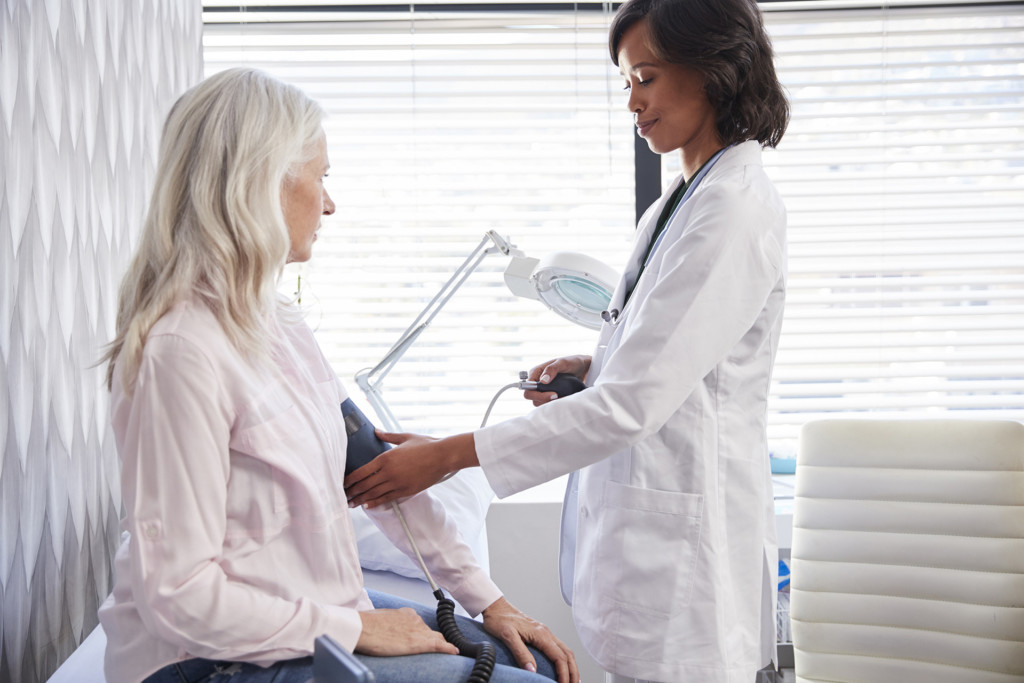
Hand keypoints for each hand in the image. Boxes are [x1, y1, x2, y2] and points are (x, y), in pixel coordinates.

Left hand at [343, 431, 476, 508]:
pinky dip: (376, 502)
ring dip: (361, 499)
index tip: (342, 483)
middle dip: (352, 492)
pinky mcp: (406, 491)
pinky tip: (368, 505)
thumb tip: (376, 431)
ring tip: (352, 503)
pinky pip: (387, 499)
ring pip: (374, 494)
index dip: (350, 480)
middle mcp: (389, 472)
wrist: (443, 456)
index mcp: (386, 458)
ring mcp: (397, 483)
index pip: (361, 472)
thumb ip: (387, 435)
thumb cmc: (425, 445)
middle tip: (343, 497)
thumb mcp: (405, 437)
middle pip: (365, 485)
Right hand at [356, 608, 458, 656]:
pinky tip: (454, 652)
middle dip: (433, 639)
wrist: (363, 628)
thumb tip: (385, 630)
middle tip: (436, 647)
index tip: (422, 638)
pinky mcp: (419, 643)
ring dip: (440, 645)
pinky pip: (439, 645)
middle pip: (430, 632)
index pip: (420, 624)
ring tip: (446, 652)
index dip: (423, 633)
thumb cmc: (366, 624)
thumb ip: (388, 623)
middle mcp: (415, 620)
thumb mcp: (380, 618)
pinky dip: (448, 649)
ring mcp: (418, 631)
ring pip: (436, 638)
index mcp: (406, 614)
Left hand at [482, 598, 578, 682]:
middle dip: (573, 672)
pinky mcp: (541, 634)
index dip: (564, 673)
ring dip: (571, 666)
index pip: (559, 657)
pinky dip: (564, 660)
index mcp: (541, 634)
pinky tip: (562, 668)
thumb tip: (531, 670)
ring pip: (565, 651)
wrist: (496, 607)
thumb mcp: (507, 636)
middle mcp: (546, 633)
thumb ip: (520, 652)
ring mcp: (545, 633)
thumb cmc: (499, 620)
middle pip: (567, 654)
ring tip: (572, 680)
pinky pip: (558, 648)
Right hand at [523, 355, 591, 406]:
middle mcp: (537, 382)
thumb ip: (552, 369)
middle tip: (558, 396)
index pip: (527, 388)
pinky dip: (556, 404)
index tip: (553, 394)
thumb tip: (542, 381)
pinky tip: (565, 398)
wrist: (584, 369)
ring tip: (563, 396)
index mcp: (536, 373)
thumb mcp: (563, 362)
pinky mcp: (551, 396)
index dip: (537, 394)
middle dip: (544, 399)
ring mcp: (544, 390)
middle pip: (532, 397)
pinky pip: (548, 404)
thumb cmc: (572, 362)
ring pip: (539, 403)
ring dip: (550, 402)